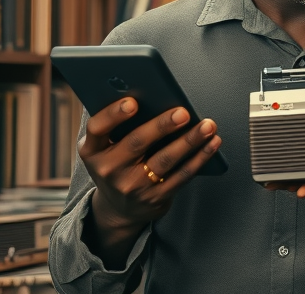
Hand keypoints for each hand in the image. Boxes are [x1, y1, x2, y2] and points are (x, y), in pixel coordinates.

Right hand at [79, 97, 222, 232]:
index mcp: (92, 149)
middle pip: (137, 142)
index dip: (113, 114)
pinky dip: (200, 157)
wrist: (120, 208)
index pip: (97, 128)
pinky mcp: (155, 198)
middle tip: (183, 112)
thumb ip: (120, 125)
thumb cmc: (118, 163)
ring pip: (165, 159)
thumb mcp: (106, 147)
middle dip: (162, 125)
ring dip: (190, 140)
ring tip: (208, 125)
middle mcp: (108, 169)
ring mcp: (131, 186)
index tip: (133, 102)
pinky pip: (181, 175)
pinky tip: (212, 143)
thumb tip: (154, 95)